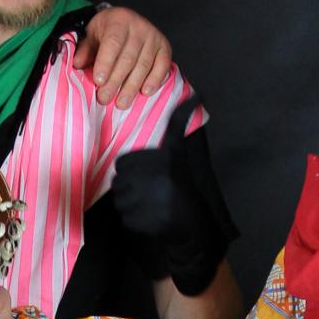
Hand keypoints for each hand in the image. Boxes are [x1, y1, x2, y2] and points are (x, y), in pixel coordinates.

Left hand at [73, 7, 171, 106]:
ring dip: (132, 86)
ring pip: (144, 65)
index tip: (98, 81)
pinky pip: (162, 65)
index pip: (113, 43)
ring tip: (121, 103)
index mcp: (119, 20)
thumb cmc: (107, 31)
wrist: (126, 20)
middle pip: (128, 58)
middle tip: (104, 98)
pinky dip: (155, 80)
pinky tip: (145, 92)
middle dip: (115, 81)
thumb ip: (85, 50)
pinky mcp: (164, 47)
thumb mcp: (92, 35)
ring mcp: (154, 37)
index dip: (106, 63)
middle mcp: (139, 27)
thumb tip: (77, 64)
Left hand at [113, 98, 235, 294]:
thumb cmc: (182, 184)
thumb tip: (199, 93)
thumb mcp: (180, 151)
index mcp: (163, 159)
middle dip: (130, 189)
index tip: (149, 177)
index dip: (132, 171)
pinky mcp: (146, 221)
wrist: (192, 225)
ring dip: (131, 205)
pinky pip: (125, 218)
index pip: (122, 163)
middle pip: (119, 183)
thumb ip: (180, 121)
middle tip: (150, 194)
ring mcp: (151, 201)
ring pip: (120, 200)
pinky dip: (135, 221)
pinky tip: (152, 218)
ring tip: (152, 205)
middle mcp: (157, 177)